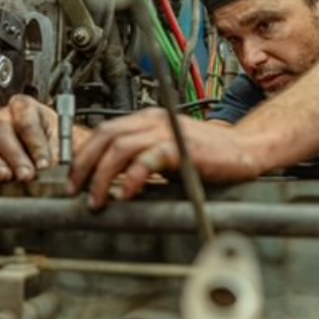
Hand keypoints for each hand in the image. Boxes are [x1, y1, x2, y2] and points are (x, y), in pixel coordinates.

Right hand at [0, 95, 85, 182]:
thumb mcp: (68, 142)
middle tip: (26, 175)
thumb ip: (62, 153)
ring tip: (5, 177)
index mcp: (27, 107)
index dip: (36, 145)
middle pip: (4, 131)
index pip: (27, 122)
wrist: (58, 153)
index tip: (44, 164)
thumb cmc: (62, 143)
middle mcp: (5, 117)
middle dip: (16, 156)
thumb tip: (55, 168)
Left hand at [71, 108, 264, 207]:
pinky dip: (133, 177)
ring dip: (103, 176)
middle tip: (76, 190)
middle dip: (85, 165)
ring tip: (98, 199)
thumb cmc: (209, 156)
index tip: (75, 179)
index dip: (84, 155)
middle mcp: (154, 121)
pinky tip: (128, 194)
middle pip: (106, 136)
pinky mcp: (181, 147)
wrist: (244, 151)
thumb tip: (113, 183)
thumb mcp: (167, 155)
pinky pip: (148, 158)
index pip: (104, 131)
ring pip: (120, 147)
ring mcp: (167, 132)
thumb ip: (142, 160)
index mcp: (148, 120)